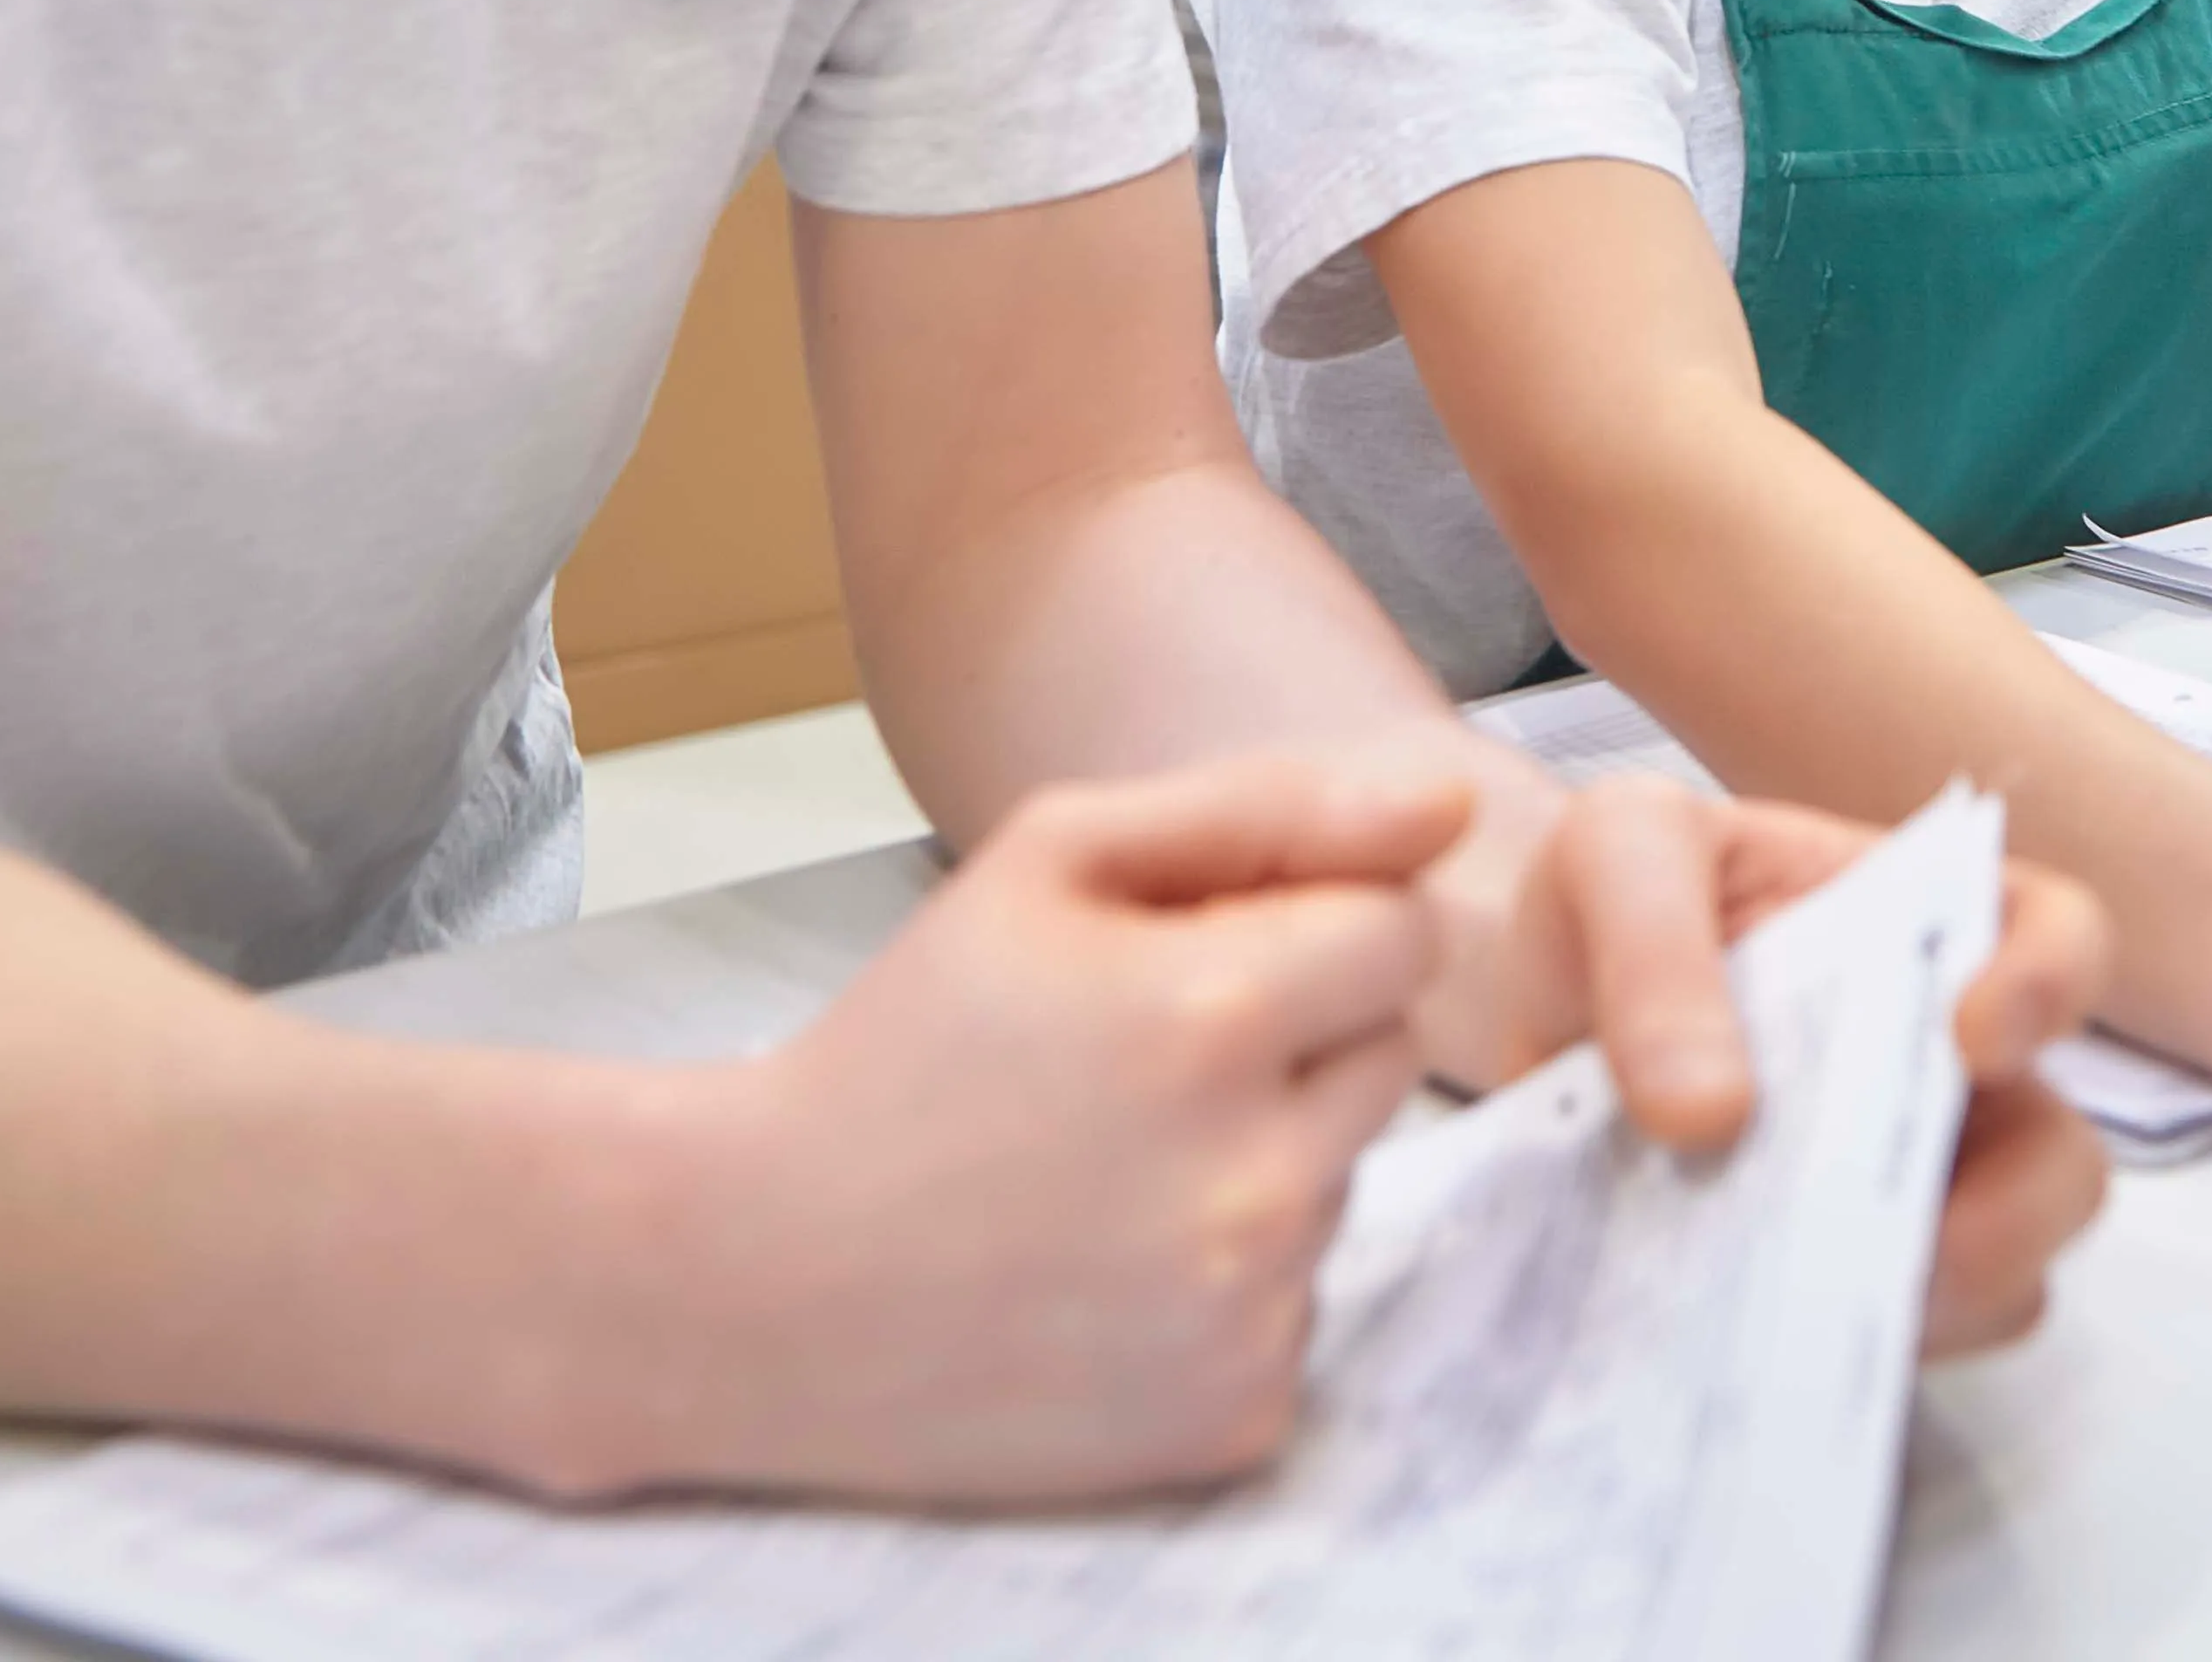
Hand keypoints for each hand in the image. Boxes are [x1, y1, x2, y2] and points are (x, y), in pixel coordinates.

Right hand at [604, 750, 1462, 1505]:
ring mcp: (1250, 1312)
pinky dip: (1227, 1287)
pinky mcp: (1237, 1417)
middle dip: (1291, 1041)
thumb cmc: (907, 1043)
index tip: (1193, 959)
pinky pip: (1301, 1306)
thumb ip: (1266, 807)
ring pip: (1343, 1181)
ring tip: (1099, 1172)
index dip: (1304, 928)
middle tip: (1132, 1069)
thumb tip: (1452, 794)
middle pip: (1388, 1056)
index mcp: (1216, 1015)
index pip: (1404, 931)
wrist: (759, 1277)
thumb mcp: (1050, 862)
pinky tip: (1107, 1272)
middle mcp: (1256, 1178)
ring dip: (1258, 1160)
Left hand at [1412, 759, 2116, 1355]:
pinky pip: (1881, 1352)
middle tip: (1906, 1247)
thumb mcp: (1614, 860)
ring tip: (1800, 1316)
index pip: (2059, 940)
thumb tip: (1710, 1114)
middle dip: (2012, 1218)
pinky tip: (1740, 1351)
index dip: (2050, 989)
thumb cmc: (1612, 904)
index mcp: (1925, 929)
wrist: (1532, 1008)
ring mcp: (1899, 1188)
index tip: (1972, 1040)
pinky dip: (1827, 1362)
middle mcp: (1943, 1071)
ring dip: (1921, 1309)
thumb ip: (1655, 950)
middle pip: (2061, 1159)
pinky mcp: (1833, 1284)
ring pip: (2000, 1282)